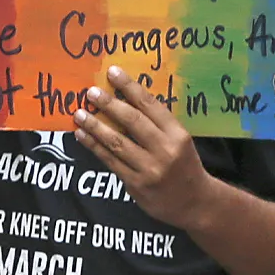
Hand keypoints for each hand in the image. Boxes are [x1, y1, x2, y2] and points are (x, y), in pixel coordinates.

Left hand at [74, 66, 216, 229]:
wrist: (194, 202)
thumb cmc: (184, 164)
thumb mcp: (179, 140)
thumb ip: (157, 123)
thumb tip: (124, 98)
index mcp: (177, 134)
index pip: (150, 105)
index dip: (130, 87)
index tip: (112, 72)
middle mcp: (165, 150)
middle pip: (132, 122)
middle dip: (109, 104)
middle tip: (91, 92)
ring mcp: (149, 168)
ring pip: (117, 142)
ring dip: (95, 126)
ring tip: (80, 113)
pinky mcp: (136, 184)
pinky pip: (111, 161)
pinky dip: (94, 146)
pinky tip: (82, 135)